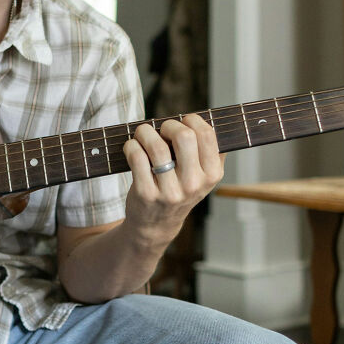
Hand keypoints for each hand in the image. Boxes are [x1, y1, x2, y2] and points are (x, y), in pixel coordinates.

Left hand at [123, 114, 224, 247]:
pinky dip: (131, 146)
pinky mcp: (146, 194)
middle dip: (169, 125)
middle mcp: (193, 184)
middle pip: (184, 137)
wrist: (156, 225)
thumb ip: (207, 152)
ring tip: (141, 134)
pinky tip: (131, 146)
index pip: (207, 134)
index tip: (181, 122)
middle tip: (161, 129)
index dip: (191, 120)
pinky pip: (137, 158)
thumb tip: (202, 118)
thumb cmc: (178, 190)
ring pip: (157, 147)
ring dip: (145, 132)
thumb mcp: (201, 177)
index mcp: (212, 174)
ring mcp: (170, 191)